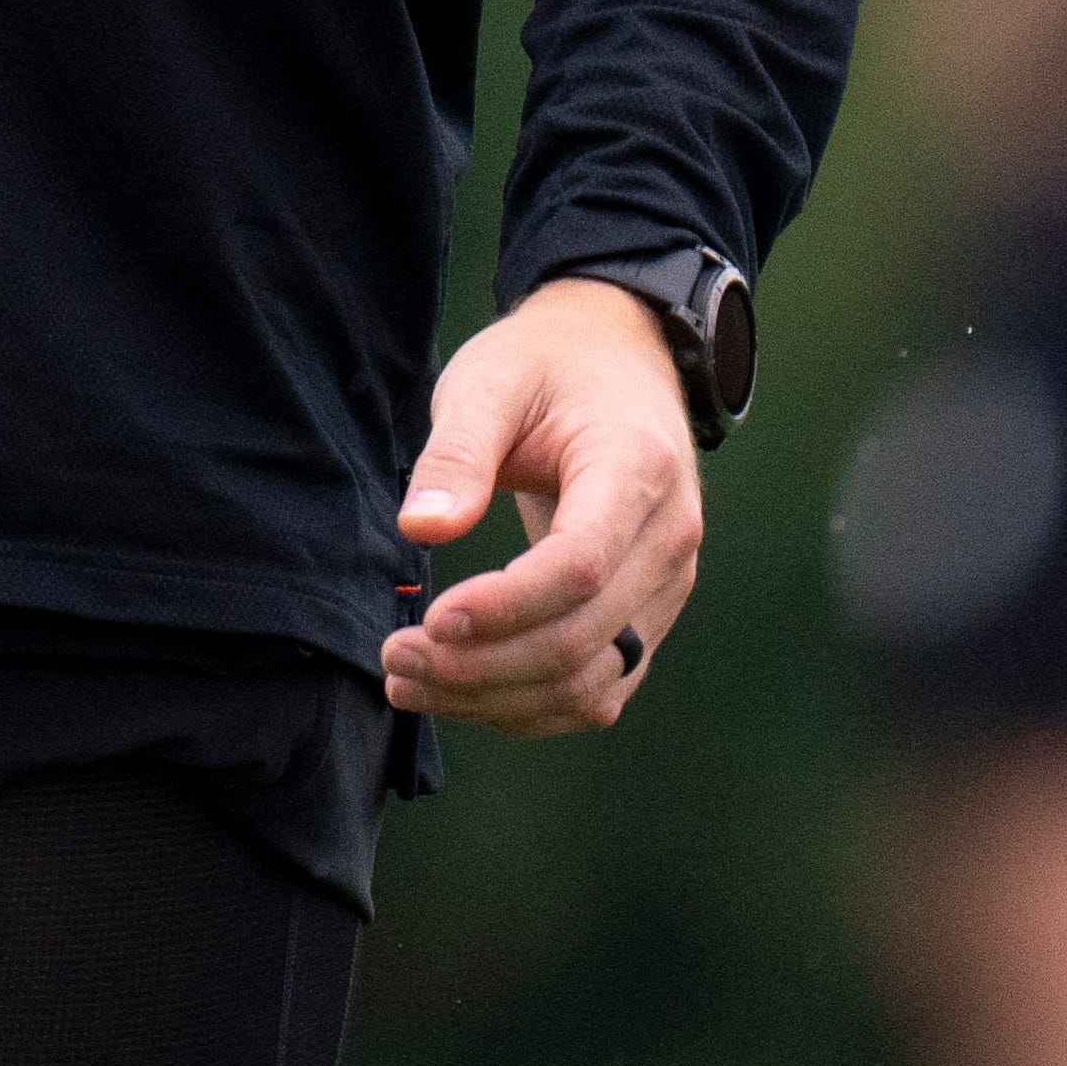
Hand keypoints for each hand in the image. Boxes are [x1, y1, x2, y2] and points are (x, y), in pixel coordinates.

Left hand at [384, 275, 703, 735]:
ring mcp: (668, 585)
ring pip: (594, 681)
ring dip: (498, 698)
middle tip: (396, 658)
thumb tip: (420, 528)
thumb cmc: (546, 367)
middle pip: (585, 638)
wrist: (617, 362)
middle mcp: (670, 539)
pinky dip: (529, 704)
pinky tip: (458, 691)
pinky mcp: (648, 614)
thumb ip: (457, 454)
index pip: (581, 566)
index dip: (506, 607)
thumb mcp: (490, 381)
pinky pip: (599, 686)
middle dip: (483, 666)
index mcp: (639, 469)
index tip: (432, 621)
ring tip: (409, 682)